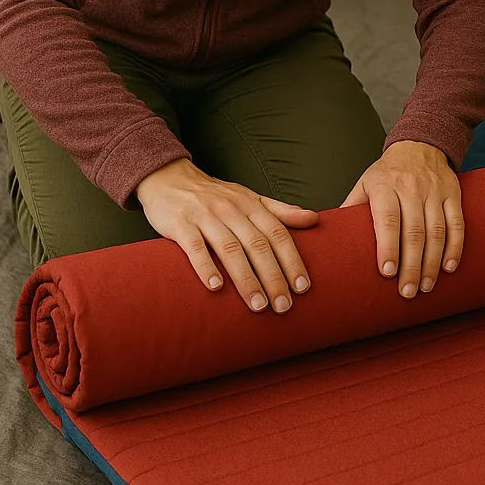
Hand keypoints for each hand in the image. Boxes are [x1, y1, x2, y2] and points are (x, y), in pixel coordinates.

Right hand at [136, 158, 317, 311]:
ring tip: (258, 305)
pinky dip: (206, 267)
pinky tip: (216, 287)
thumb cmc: (216, 195)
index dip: (292, 260)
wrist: (170, 178)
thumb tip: (314, 218)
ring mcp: (206, 217)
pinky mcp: (181, 225)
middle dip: (273, 277)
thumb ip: (281, 210)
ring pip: (231, 249)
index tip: (303, 287)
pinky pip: (195, 247)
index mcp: (252, 206)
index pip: (278, 234)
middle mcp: (232, 210)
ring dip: (246, 279)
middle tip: (284, 306)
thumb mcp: (250, 197)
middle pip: (258, 245)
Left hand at [341, 140, 462, 297]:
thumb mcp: (364, 184)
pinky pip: (457, 223)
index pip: (387, 219)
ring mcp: (434, 190)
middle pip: (414, 230)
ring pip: (437, 230)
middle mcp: (411, 187)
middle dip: (412, 265)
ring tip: (426, 287)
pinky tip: (448, 268)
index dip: (388, 246)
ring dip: (432, 262)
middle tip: (407, 293)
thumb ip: (350, 209)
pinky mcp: (453, 193)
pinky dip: (455, 247)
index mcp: (385, 186)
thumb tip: (329, 240)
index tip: (387, 273)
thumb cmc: (387, 173)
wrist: (419, 145)